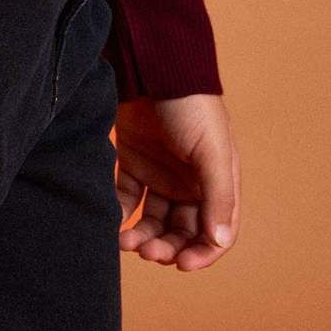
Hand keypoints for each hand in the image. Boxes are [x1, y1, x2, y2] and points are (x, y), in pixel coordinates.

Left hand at [114, 93, 240, 269]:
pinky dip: (120, 215)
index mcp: (217, 181)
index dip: (201, 253)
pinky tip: (111, 223)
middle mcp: (190, 182)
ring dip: (143, 237)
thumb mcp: (212, 150)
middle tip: (147, 252)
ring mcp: (160, 173)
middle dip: (167, 247)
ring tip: (125, 242)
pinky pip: (126, 199)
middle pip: (182, 231)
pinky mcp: (132, 162)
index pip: (215, 231)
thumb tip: (219, 241)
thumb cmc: (191, 105)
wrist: (152, 66)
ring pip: (153, 220)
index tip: (180, 265)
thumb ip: (218, 195)